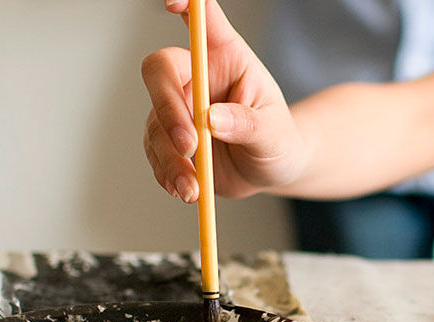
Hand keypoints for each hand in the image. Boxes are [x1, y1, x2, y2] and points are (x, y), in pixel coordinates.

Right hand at [141, 0, 306, 202]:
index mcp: (226, 57)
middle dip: (168, 108)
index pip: (203, 19)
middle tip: (190, 145)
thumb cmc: (279, 140)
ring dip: (170, 156)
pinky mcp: (167, 138)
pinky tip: (186, 190)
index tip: (175, 1)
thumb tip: (212, 120)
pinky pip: (154, 153)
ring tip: (194, 187)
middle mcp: (196, 77)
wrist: (271, 170)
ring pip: (154, 121)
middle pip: (160, 71)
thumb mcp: (275, 134)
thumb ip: (248, 125)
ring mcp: (177, 107)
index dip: (187, 4)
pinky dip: (167, 174)